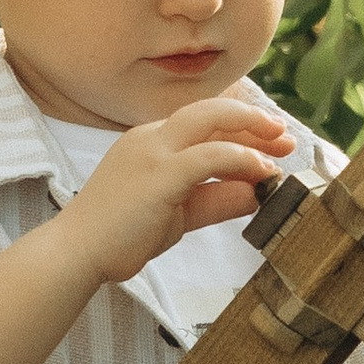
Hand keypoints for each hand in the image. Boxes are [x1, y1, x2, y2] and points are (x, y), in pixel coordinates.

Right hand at [61, 91, 294, 283]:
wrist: (78, 252)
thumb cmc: (121, 234)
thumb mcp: (180, 214)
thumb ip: (216, 199)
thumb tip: (256, 193)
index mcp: (152, 141)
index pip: (204, 123)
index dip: (243, 128)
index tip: (273, 143)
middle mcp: (152, 137)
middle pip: (211, 111)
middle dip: (253, 119)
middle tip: (285, 137)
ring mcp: (153, 151)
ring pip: (211, 120)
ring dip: (252, 131)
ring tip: (281, 149)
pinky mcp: (158, 174)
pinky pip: (208, 155)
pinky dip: (239, 158)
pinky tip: (260, 170)